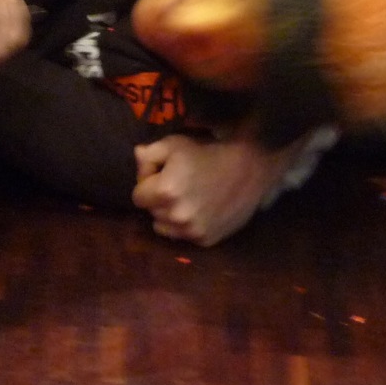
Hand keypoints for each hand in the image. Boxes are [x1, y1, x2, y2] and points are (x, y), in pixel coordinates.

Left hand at [131, 134, 293, 246]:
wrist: (249, 169)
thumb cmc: (209, 152)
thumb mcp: (175, 144)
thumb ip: (149, 154)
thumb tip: (136, 157)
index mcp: (165, 191)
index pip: (138, 196)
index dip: (148, 182)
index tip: (163, 174)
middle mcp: (176, 216)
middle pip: (151, 212)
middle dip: (158, 199)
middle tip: (178, 185)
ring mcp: (192, 231)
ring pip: (163, 228)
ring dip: (169, 215)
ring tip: (187, 199)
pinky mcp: (206, 240)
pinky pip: (183, 236)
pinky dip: (186, 226)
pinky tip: (200, 209)